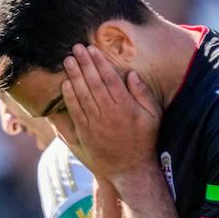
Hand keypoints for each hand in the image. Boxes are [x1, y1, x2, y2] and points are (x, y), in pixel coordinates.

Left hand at [52, 45, 159, 182]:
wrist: (131, 170)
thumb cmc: (144, 141)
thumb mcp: (153, 116)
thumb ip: (143, 94)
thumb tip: (131, 74)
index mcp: (125, 106)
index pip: (110, 78)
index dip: (100, 62)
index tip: (93, 49)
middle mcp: (109, 113)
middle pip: (93, 83)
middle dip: (84, 63)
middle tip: (76, 48)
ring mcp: (95, 124)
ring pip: (82, 95)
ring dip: (74, 76)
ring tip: (67, 60)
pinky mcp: (85, 134)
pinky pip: (75, 112)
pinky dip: (69, 97)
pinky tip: (65, 84)